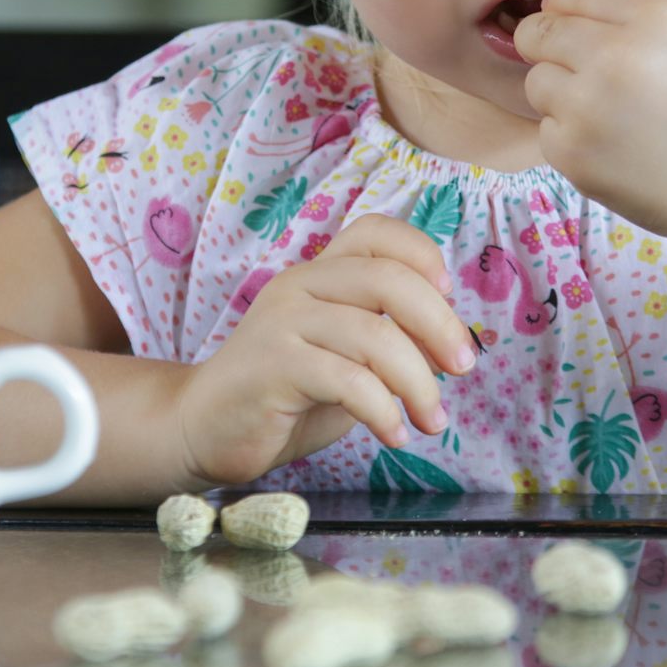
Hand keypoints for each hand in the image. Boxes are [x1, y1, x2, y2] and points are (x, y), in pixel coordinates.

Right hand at [175, 214, 477, 487]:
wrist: (203, 428)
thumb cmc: (284, 394)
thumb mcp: (346, 359)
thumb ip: (389, 340)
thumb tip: (452, 344)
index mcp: (319, 274)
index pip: (375, 232)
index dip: (422, 253)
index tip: (449, 295)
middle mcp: (300, 285)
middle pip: (388, 280)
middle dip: (440, 325)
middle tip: (463, 368)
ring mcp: (282, 322)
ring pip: (375, 336)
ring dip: (419, 384)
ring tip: (432, 420)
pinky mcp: (272, 366)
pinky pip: (348, 380)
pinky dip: (383, 411)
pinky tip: (394, 434)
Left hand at [514, 0, 666, 250]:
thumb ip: (627, 14)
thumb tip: (556, 6)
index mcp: (653, 15)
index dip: (566, 8)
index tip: (575, 26)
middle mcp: (615, 53)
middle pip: (538, 31)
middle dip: (549, 47)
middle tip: (581, 71)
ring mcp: (588, 105)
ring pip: (536, 81)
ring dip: (561, 94)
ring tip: (609, 114)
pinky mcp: (572, 151)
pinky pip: (546, 129)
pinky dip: (571, 138)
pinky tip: (613, 148)